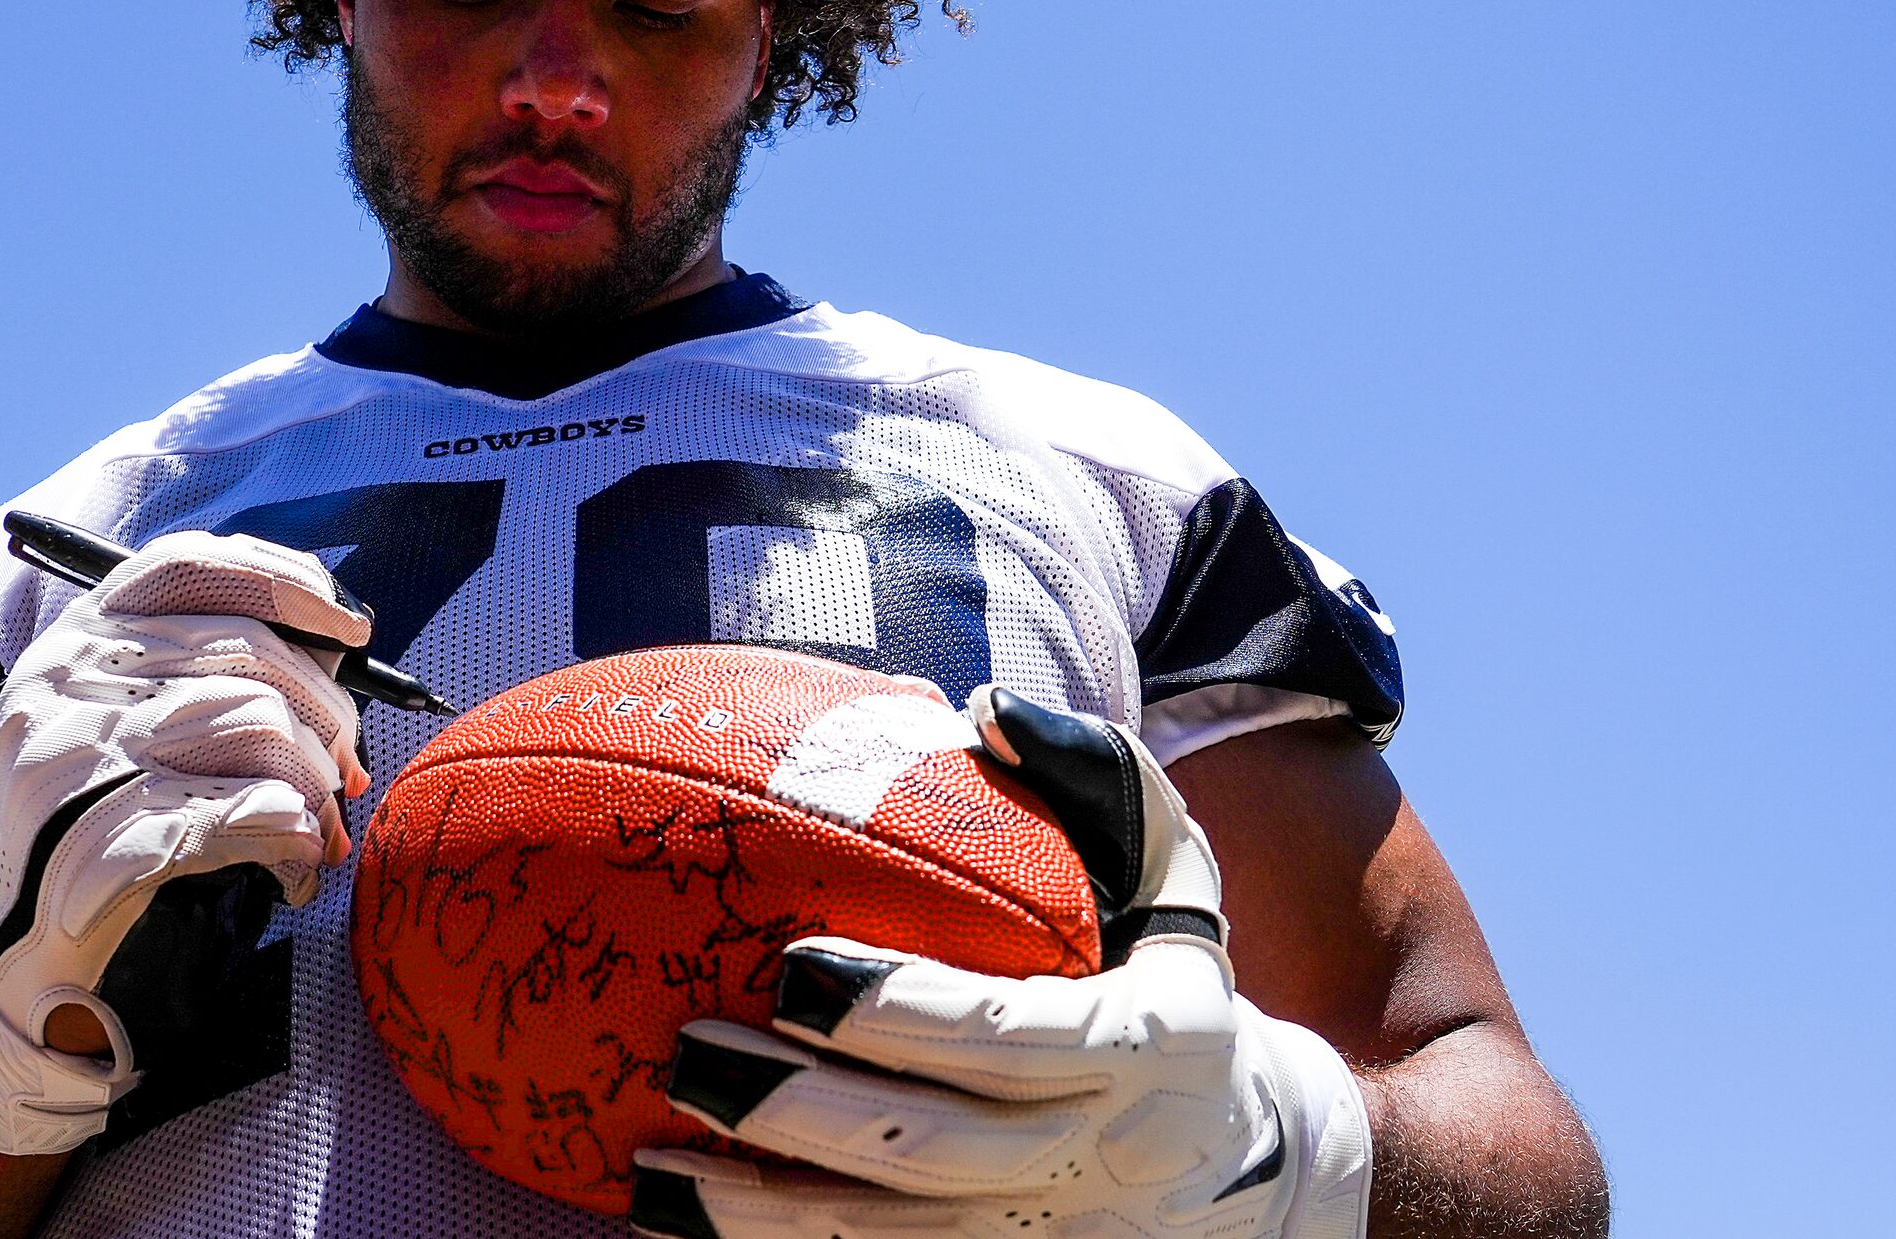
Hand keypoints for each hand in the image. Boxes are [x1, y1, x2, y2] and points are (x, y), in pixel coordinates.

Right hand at [0, 530, 370, 1153]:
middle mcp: (60, 686)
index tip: (353, 629)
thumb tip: (337, 643)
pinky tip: (294, 868)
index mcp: (73, 645)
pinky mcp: (92, 844)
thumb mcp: (135, 733)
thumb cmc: (102, 839)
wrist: (16, 974)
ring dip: (314, 785)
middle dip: (326, 716)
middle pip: (246, 650)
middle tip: (346, 776)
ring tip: (315, 831)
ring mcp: (70, 762)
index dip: (284, 582)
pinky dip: (293, 837)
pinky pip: (244, 809)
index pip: (188, 566)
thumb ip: (210, 673)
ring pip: (256, 723)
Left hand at [634, 688, 1372, 1238]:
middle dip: (802, 1114)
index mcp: (1149, 1046)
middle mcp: (1102, 1158)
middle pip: (934, 1153)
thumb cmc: (1162, 963)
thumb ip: (1087, 774)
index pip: (1009, 1036)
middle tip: (691, 1057)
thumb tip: (985, 709)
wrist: (1242, 1148)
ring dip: (767, 1219)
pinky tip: (681, 1233)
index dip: (900, 1013)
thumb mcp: (1165, 860)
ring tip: (654, 1170)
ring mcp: (1053, 1238)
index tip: (791, 969)